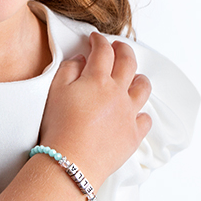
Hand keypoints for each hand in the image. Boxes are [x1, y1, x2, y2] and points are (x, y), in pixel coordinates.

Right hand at [39, 32, 151, 190]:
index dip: (99, 40)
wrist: (71, 162)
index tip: (96, 39)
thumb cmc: (59, 128)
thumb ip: (69, 69)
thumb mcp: (55, 91)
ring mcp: (129, 113)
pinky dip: (141, 113)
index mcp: (98, 79)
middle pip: (128, 62)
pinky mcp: (133, 134)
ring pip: (143, 87)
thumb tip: (82, 60)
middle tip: (118, 47)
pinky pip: (145, 119)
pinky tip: (134, 113)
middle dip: (123, 49)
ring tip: (132, 78)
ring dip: (138, 78)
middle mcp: (118, 93)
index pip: (103, 50)